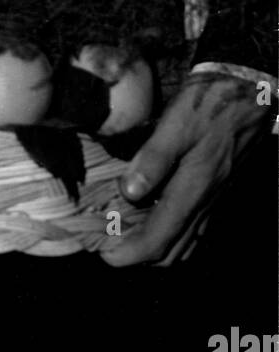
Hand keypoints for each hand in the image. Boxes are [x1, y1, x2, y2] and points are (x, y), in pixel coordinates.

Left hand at [100, 73, 273, 265]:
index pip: (157, 240)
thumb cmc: (210, 103)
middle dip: (139, 257)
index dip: (128, 254)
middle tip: (108, 244)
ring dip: (156, 248)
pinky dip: (171, 234)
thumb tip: (129, 193)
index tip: (102, 254)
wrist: (249, 93)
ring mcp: (212, 199)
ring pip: (184, 243)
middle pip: (171, 252)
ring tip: (125, 234)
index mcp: (192, 188)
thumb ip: (154, 159)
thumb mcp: (177, 124)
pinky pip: (193, 228)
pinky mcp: (216, 190)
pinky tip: (152, 217)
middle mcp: (204, 201)